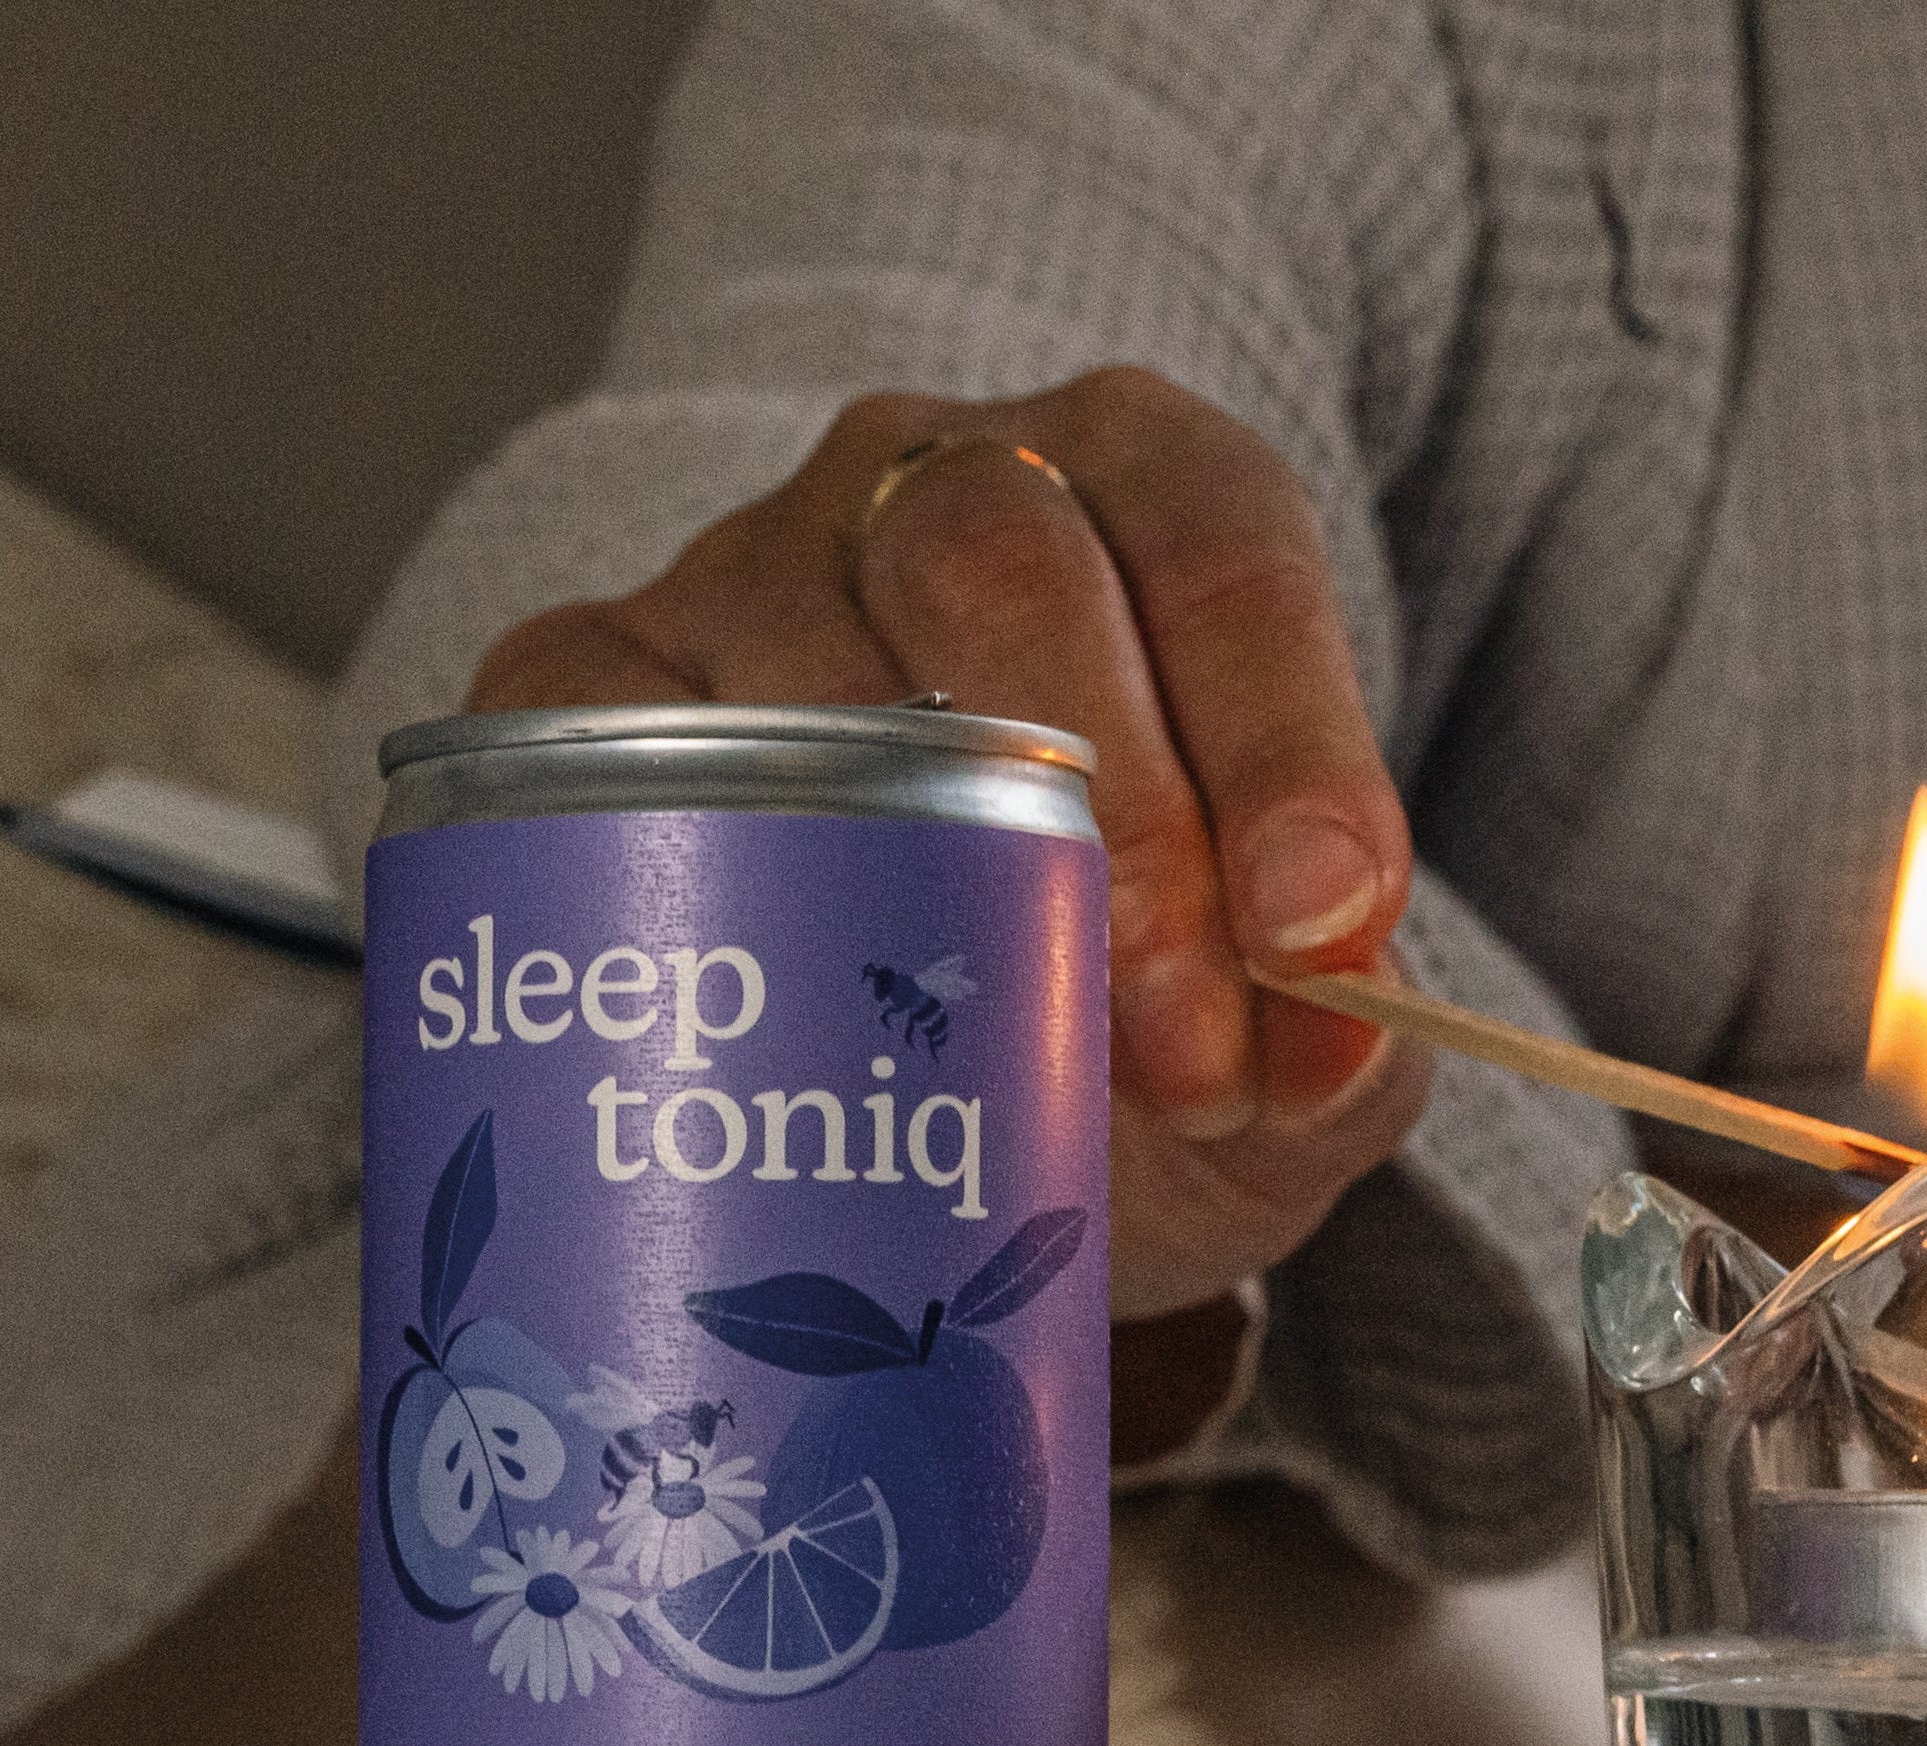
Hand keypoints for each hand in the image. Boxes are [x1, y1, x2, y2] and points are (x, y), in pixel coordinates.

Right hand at [469, 367, 1430, 1321]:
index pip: (1222, 551)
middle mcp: (939, 488)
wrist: (928, 1070)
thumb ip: (1340, 1042)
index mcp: (1145, 505)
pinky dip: (672, 850)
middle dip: (1116, 818)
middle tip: (1180, 1049)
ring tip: (993, 1075)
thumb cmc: (1126, 1016)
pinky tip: (749, 998)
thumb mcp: (1276, 1046)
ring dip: (912, 865)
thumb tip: (1331, 1046)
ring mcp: (750, 568)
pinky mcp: (591, 675)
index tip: (1320, 928)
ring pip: (804, 637)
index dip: (1283, 738)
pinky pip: (587, 720)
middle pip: (1007, 561)